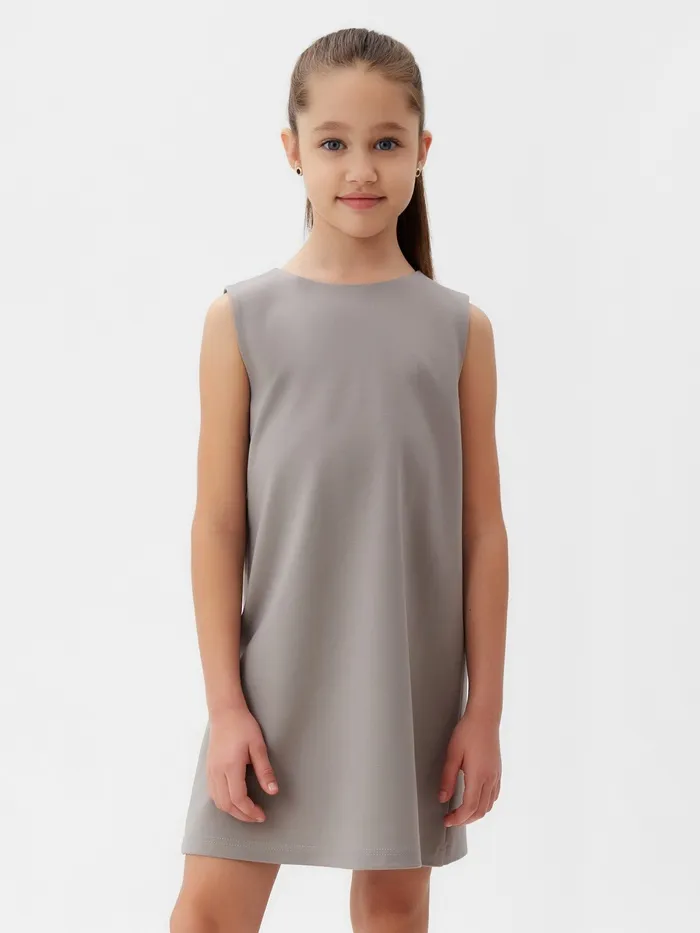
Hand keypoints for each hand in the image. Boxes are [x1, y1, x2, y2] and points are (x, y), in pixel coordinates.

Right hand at [206, 707, 278, 822]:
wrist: (225, 712)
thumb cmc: (243, 726)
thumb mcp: (258, 746)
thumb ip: (265, 770)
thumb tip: (273, 791)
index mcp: (230, 767)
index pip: (238, 799)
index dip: (250, 811)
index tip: (262, 815)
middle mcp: (217, 772)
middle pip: (226, 804)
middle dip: (242, 815)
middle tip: (257, 816)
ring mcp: (210, 770)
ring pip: (217, 801)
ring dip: (232, 810)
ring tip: (247, 811)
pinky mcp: (208, 768)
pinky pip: (213, 792)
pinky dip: (223, 802)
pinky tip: (234, 799)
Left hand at [438, 709, 500, 826]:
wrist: (485, 718)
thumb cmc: (468, 732)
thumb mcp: (452, 754)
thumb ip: (447, 778)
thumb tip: (442, 798)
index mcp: (478, 776)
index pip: (469, 808)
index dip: (458, 818)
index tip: (447, 820)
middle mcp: (490, 779)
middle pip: (480, 811)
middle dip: (465, 819)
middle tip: (451, 818)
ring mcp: (496, 776)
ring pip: (489, 805)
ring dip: (475, 813)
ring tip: (461, 812)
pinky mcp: (498, 771)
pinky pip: (494, 796)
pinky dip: (484, 804)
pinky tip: (476, 800)